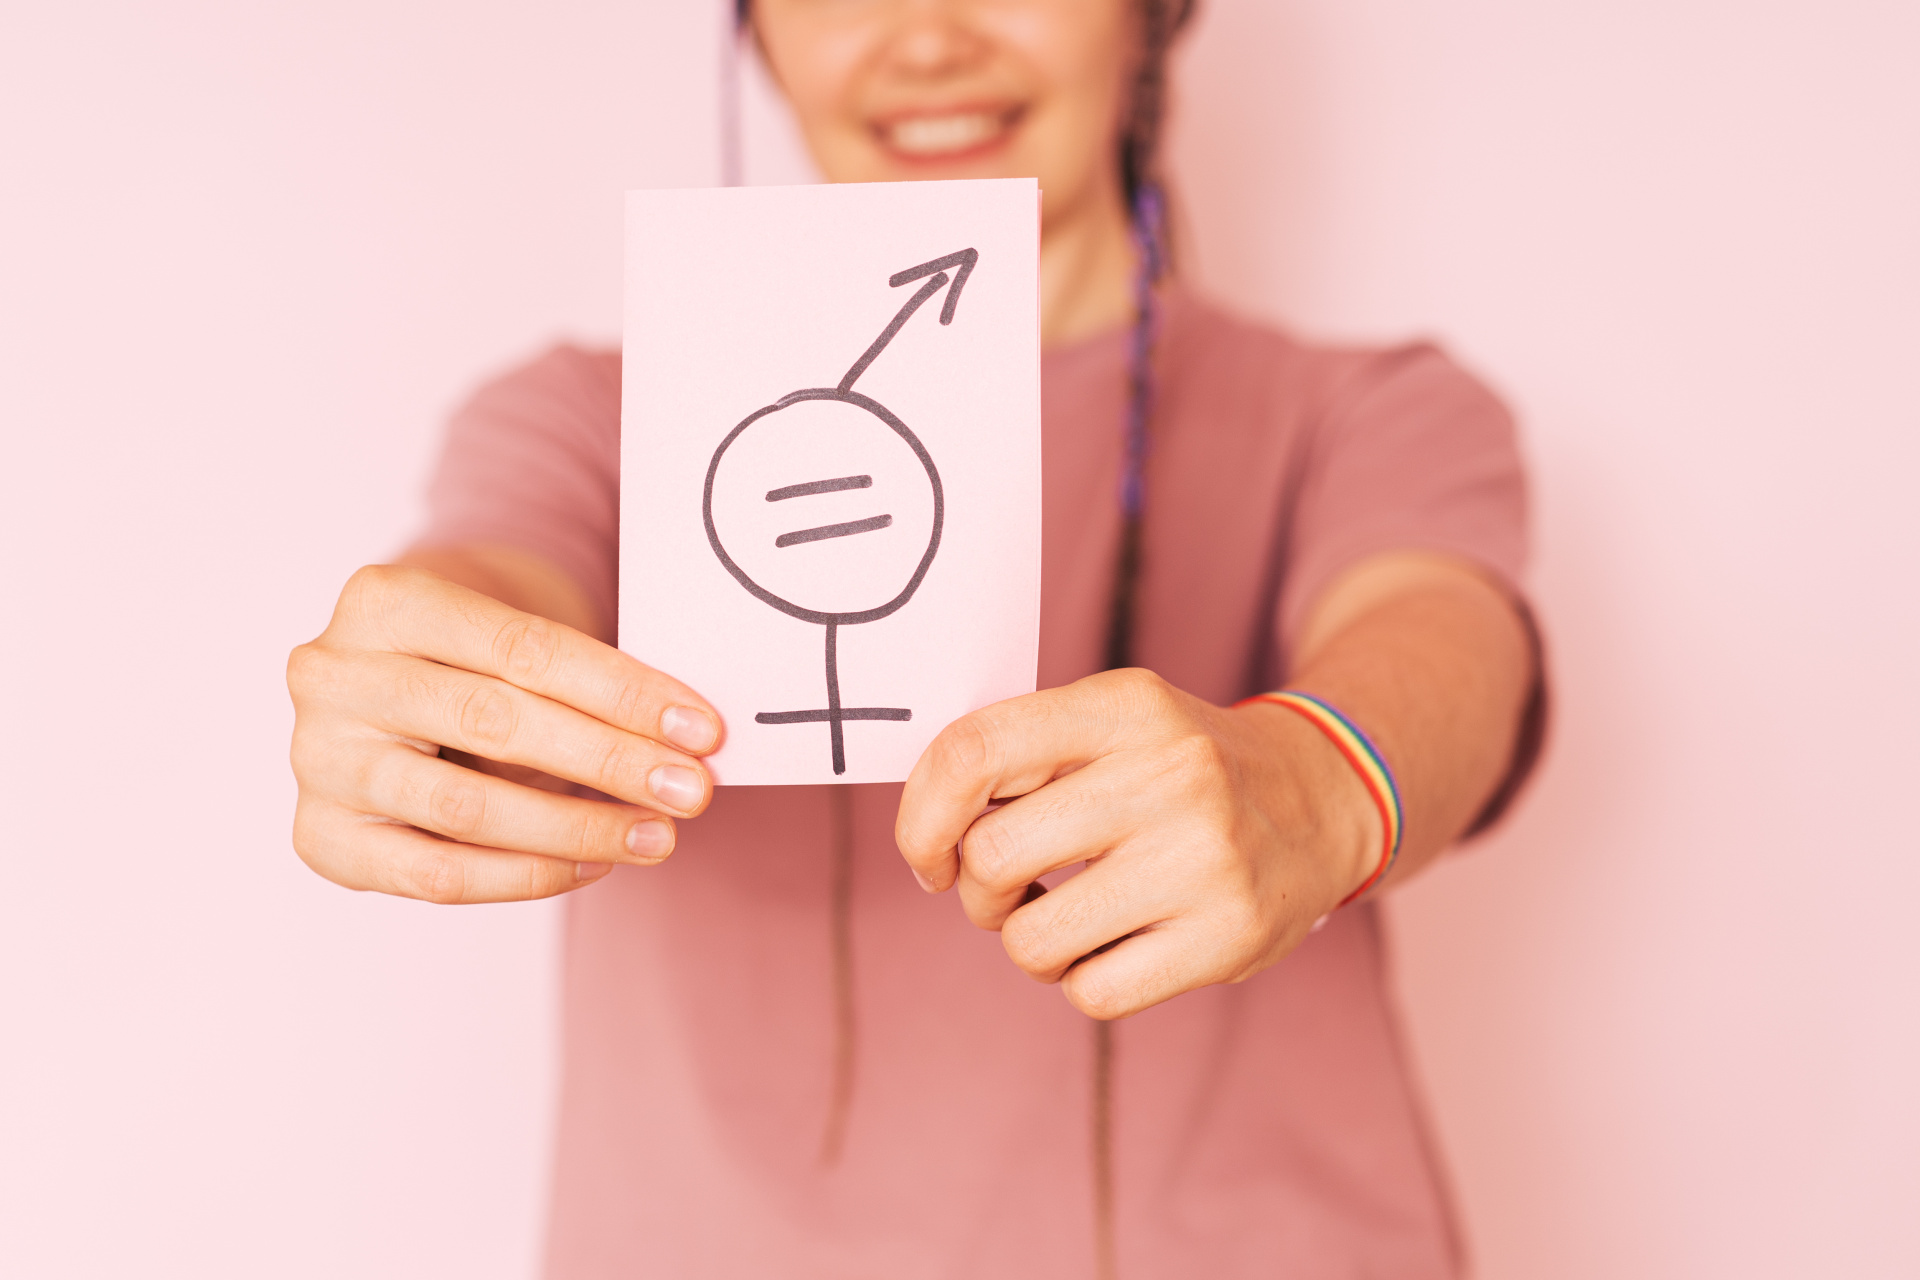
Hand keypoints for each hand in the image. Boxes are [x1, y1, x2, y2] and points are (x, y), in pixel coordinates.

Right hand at [287, 564, 721, 902]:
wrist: (390, 681)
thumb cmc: (473, 657)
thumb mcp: (514, 639)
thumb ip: (578, 681)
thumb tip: (682, 745)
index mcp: (384, 599)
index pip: (523, 648)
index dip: (622, 693)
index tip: (703, 730)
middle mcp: (333, 674)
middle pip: (495, 722)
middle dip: (610, 761)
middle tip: (692, 791)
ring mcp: (317, 759)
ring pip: (466, 808)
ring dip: (577, 828)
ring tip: (655, 836)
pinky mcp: (321, 837)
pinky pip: (436, 875)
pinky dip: (525, 874)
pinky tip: (591, 865)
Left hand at [894, 669, 1380, 1018]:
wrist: (1323, 800)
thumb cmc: (1180, 767)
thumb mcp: (1114, 719)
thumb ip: (1022, 753)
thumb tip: (922, 826)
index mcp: (1125, 707)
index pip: (974, 751)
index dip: (921, 814)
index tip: (929, 852)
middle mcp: (1170, 775)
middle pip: (992, 856)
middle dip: (976, 890)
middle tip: (1006, 889)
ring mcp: (1205, 860)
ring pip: (1032, 939)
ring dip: (1027, 942)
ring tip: (1066, 918)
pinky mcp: (1228, 938)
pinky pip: (1091, 993)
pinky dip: (1082, 980)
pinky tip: (1116, 945)